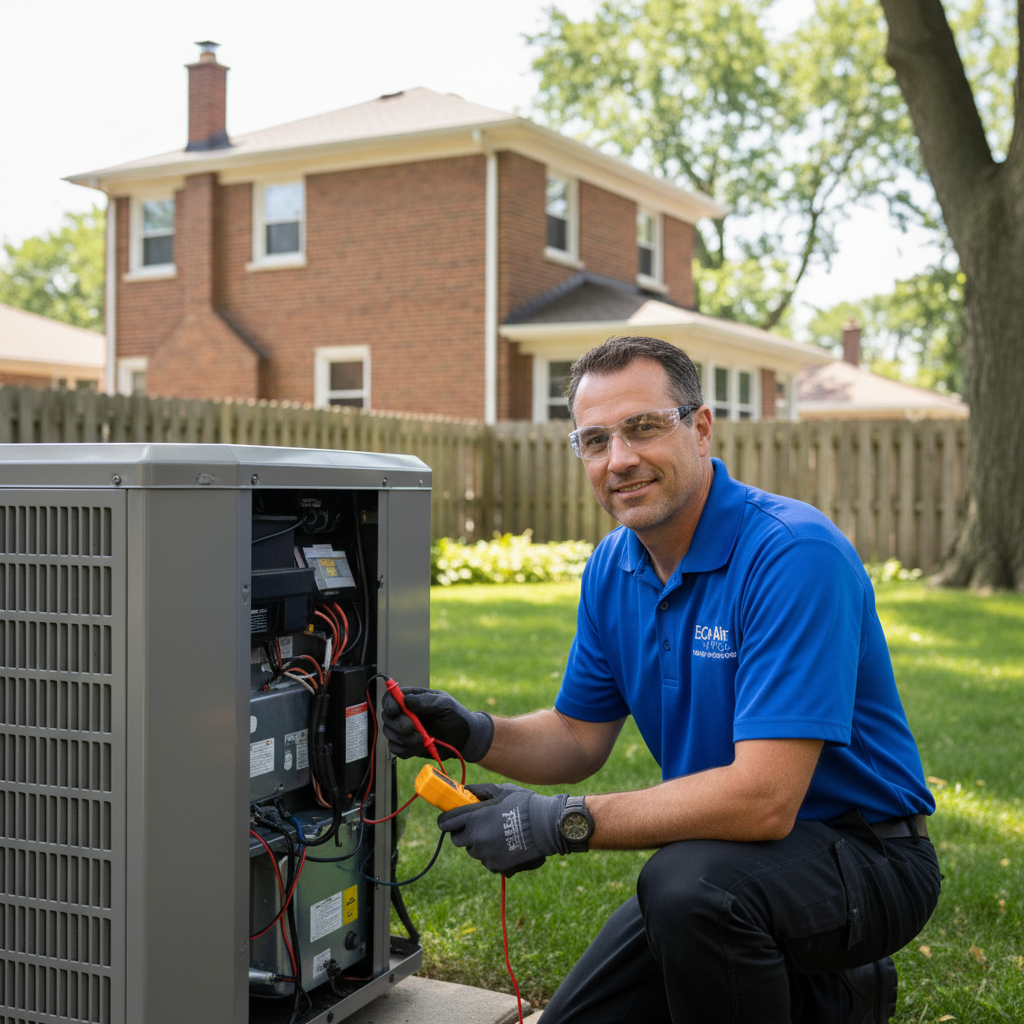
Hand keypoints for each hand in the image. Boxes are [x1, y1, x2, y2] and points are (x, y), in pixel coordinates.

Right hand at [381, 686, 493, 761]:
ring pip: (390, 734)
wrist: (464, 740)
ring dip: (404, 739)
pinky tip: (417, 747)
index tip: (395, 711)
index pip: (392, 697)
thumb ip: (426, 701)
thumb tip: (406, 700)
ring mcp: (406, 730)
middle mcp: (406, 714)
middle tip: (412, 728)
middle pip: (387, 717)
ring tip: (421, 740)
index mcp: (414, 699)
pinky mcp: (408, 745)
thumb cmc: (456, 717)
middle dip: (398, 724)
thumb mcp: (444, 704)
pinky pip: (396, 749)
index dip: (389, 704)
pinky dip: (404, 750)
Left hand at [438, 782, 567, 875]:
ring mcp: (485, 854)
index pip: (446, 823)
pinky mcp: (497, 866)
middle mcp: (475, 838)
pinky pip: (488, 861)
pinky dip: (492, 854)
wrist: (546, 826)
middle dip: (463, 832)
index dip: (446, 820)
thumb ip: (480, 791)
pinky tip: (505, 844)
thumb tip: (466, 790)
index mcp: (473, 818)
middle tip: (474, 825)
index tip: (450, 818)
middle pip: (457, 839)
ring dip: (479, 843)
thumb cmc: (523, 804)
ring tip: (496, 833)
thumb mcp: (500, 790)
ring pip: (473, 851)